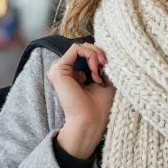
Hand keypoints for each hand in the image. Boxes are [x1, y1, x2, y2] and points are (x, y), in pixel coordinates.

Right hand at [49, 43, 116, 158]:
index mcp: (75, 74)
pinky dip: (90, 55)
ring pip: (81, 47)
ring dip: (96, 56)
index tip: (109, 67)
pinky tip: (95, 70)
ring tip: (99, 73)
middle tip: (106, 67)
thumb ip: (102, 64)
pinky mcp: (58, 70)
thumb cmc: (100, 106)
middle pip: (84, 48)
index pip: (87, 53)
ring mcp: (59, 70)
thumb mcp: (106, 79)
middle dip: (99, 54)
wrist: (91, 121)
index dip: (101, 56)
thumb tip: (105, 48)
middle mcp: (66, 71)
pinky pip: (76, 48)